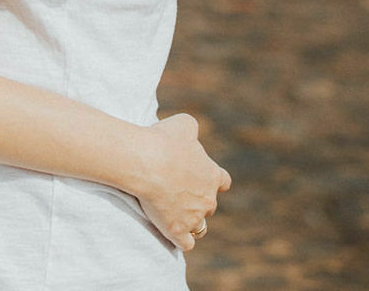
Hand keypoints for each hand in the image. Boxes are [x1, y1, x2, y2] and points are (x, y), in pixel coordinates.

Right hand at [127, 112, 229, 251]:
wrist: (146, 163)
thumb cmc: (163, 141)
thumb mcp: (184, 124)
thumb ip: (192, 130)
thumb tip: (191, 135)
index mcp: (212, 175)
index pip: (223, 181)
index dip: (212, 180)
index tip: (198, 177)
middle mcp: (208, 199)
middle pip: (209, 205)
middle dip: (198, 201)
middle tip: (176, 192)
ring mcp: (194, 217)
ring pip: (200, 227)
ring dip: (191, 222)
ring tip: (175, 215)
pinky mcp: (178, 231)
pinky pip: (186, 244)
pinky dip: (180, 240)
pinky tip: (171, 233)